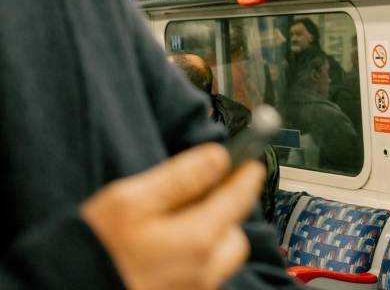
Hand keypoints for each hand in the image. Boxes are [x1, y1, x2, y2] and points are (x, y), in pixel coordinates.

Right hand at [82, 143, 265, 289]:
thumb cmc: (91, 252)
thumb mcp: (130, 201)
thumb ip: (181, 178)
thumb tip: (218, 158)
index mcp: (198, 240)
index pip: (239, 199)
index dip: (247, 175)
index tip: (251, 162)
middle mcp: (203, 272)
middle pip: (234, 235)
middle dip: (226, 213)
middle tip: (201, 197)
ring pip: (219, 260)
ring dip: (210, 239)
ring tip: (175, 226)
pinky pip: (200, 278)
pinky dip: (193, 260)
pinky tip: (163, 252)